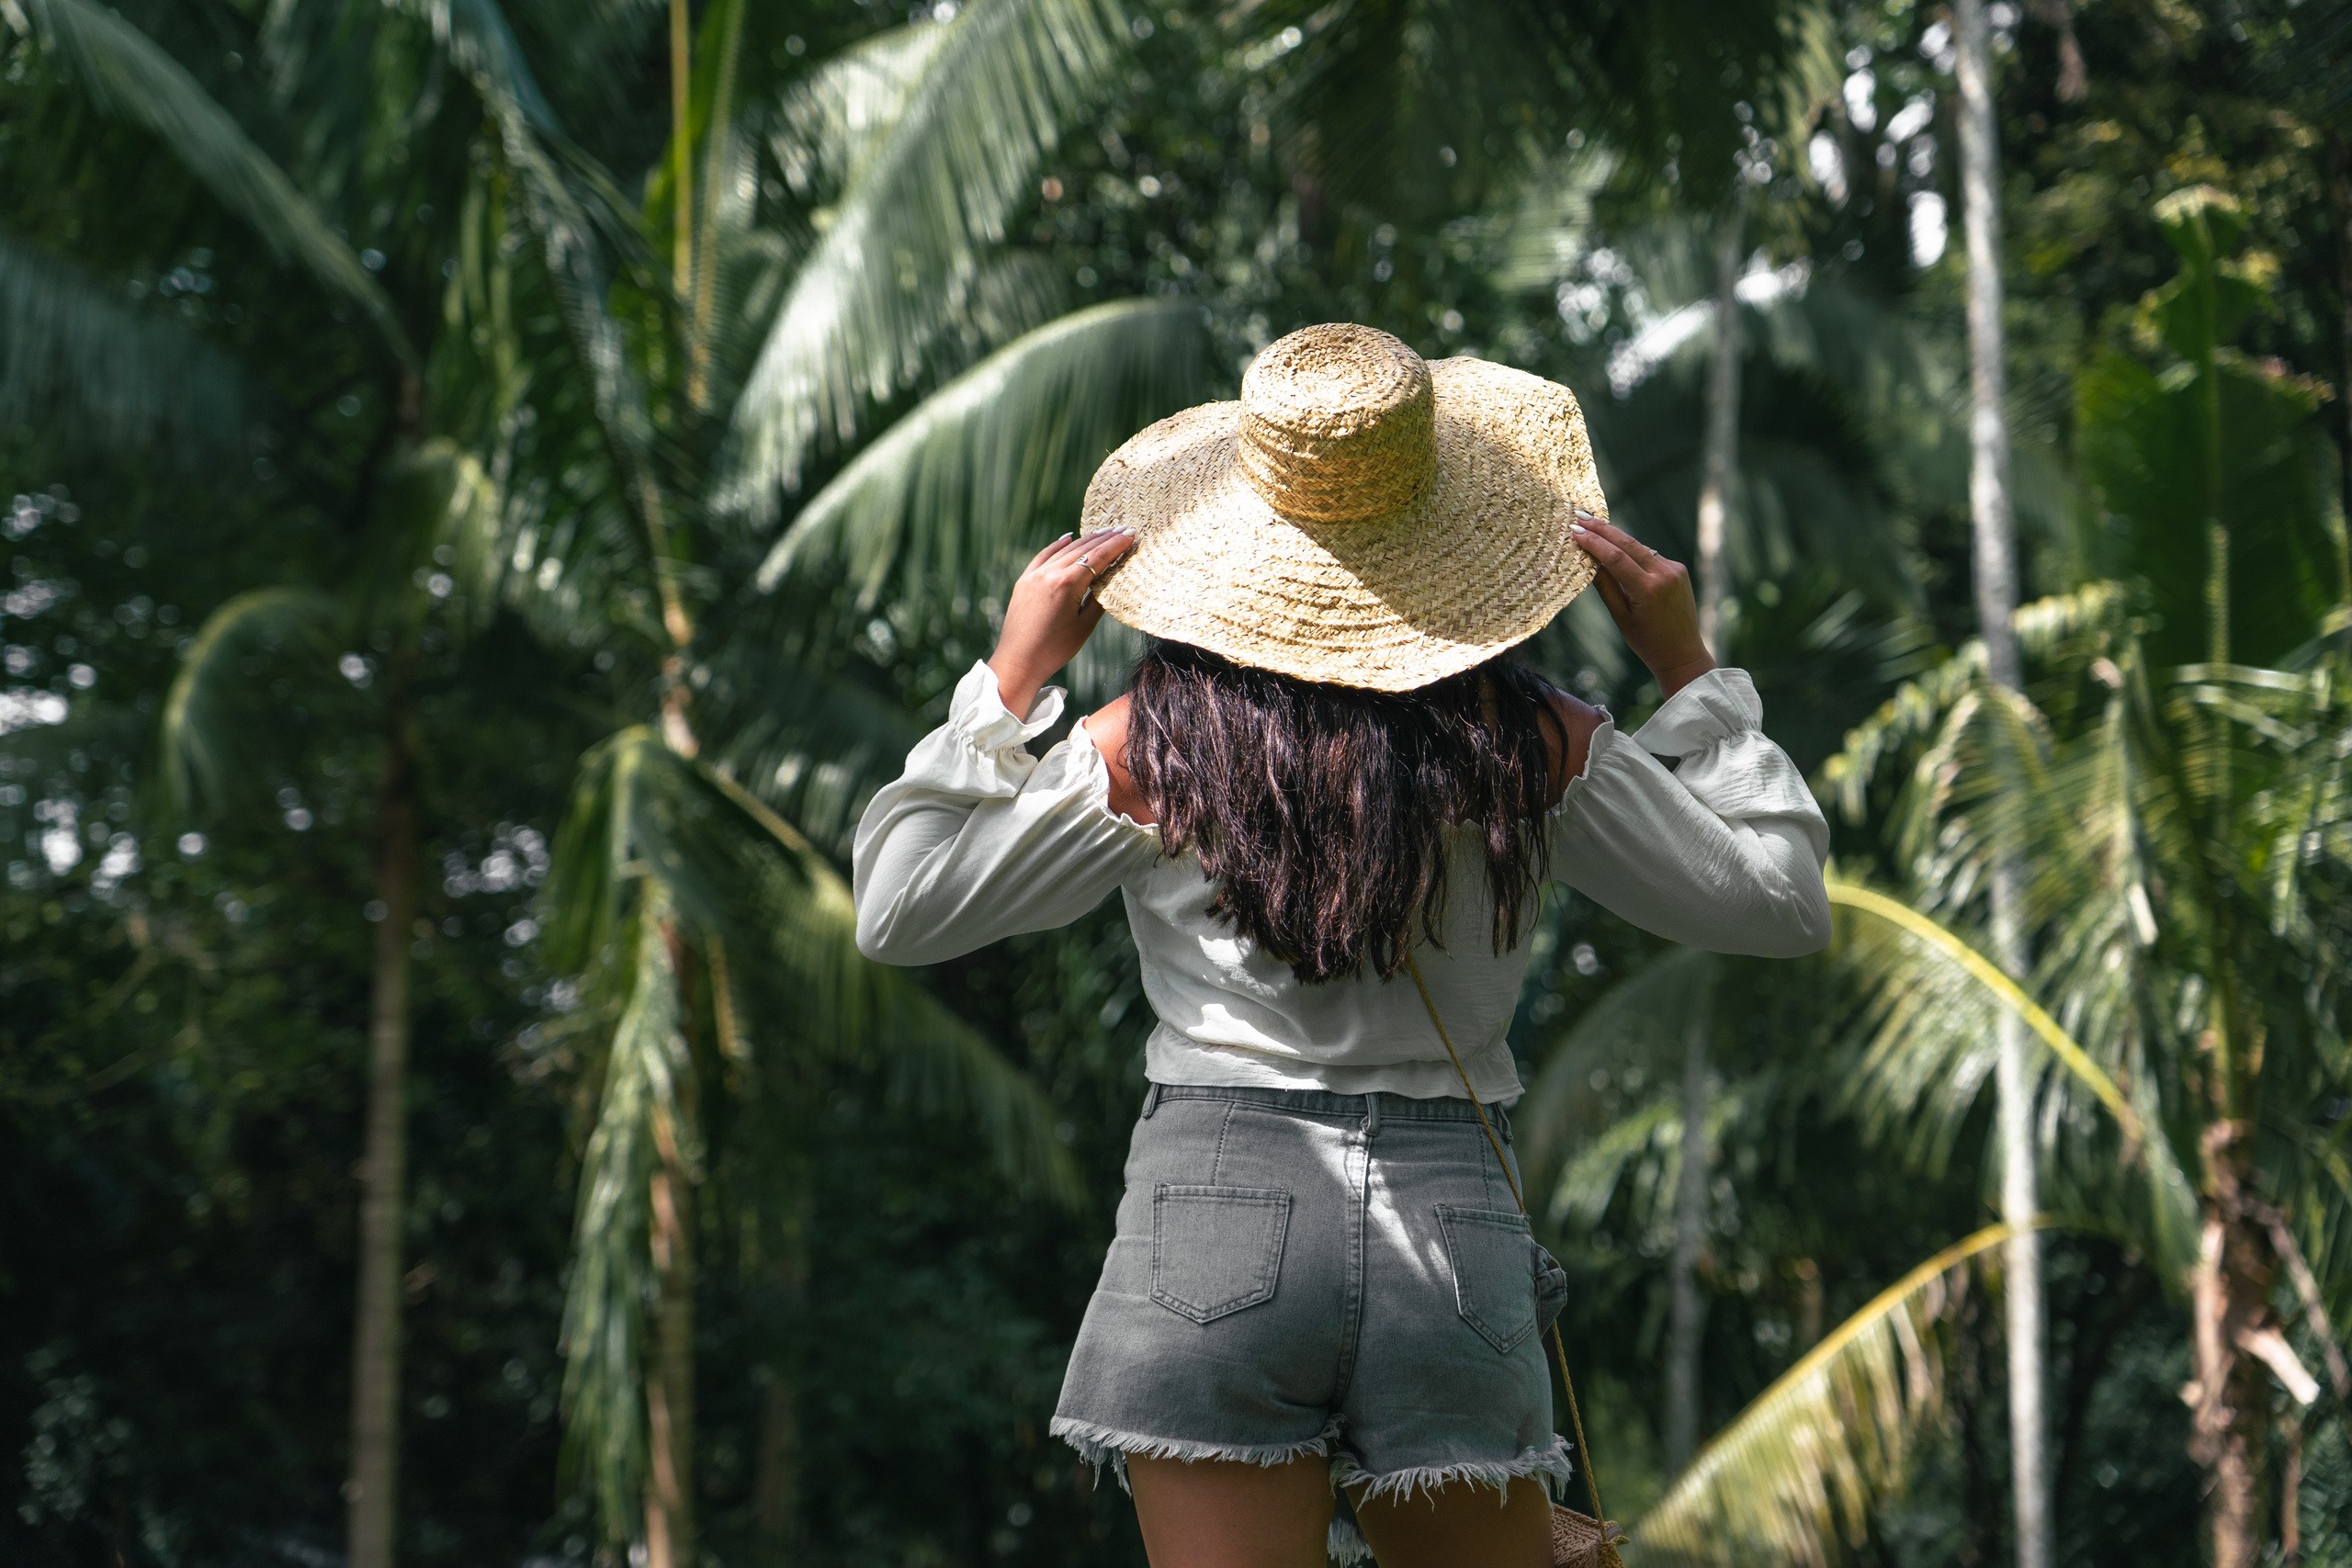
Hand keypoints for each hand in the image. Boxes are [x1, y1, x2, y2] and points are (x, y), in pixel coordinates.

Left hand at [987, 527, 1135, 719]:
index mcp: (1067, 584)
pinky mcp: (1024, 581)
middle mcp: (1050, 573)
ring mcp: (1034, 575)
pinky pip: (1043, 556)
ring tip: (1102, 532)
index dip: (1116, 545)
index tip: (1130, 534)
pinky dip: (1057, 546)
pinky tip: (1068, 537)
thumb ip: (1098, 599)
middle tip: (1122, 528)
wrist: (1019, 661)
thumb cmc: (1055, 649)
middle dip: (1104, 538)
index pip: (1098, 557)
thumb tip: (1110, 579)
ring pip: (1064, 551)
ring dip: (1084, 540)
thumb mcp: (1084, 626)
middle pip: (1082, 549)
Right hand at [1571, 510, 1716, 696]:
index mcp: (1648, 589)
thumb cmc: (1647, 642)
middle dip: (1602, 528)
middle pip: (1628, 543)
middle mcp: (1664, 574)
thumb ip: (1606, 586)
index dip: (1594, 542)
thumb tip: (1588, 560)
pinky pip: (1650, 555)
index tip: (1575, 531)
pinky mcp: (1679, 570)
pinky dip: (1632, 551)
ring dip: (1616, 537)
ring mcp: (1674, 570)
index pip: (1615, 557)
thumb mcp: (1621, 617)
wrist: (1682, 653)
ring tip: (1593, 526)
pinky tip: (1616, 547)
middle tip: (1580, 516)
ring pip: (1639, 547)